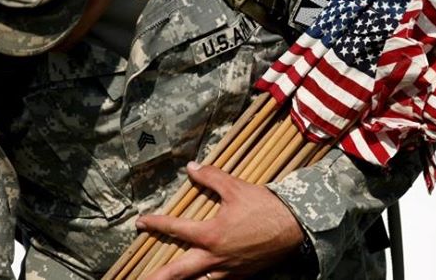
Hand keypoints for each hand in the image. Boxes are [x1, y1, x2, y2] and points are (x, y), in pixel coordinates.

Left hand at [135, 162, 305, 279]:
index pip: (175, 229)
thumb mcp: (236, 188)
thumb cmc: (265, 208)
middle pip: (178, 271)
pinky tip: (202, 279)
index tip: (141, 222)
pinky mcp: (241, 274)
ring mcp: (228, 269)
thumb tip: (192, 167)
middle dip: (158, 276)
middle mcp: (215, 256)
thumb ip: (212, 177)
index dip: (155, 224)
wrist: (295, 228)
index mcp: (210, 234)